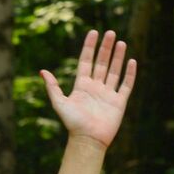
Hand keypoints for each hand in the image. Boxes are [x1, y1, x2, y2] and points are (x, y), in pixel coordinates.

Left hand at [41, 29, 135, 149]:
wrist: (88, 140)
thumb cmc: (73, 123)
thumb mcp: (59, 103)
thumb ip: (52, 87)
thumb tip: (42, 71)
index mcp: (82, 86)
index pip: (86, 61)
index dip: (89, 47)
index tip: (93, 33)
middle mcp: (95, 87)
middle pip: (102, 63)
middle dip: (106, 48)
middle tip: (111, 33)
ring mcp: (108, 94)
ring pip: (114, 71)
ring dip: (118, 57)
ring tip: (121, 42)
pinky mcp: (118, 102)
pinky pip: (125, 85)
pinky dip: (129, 74)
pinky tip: (131, 61)